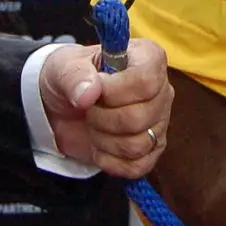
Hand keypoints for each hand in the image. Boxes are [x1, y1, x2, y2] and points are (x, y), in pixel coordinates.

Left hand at [38, 38, 172, 177]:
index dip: (115, 91)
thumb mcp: (64, 67)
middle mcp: (162, 90)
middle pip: (139, 117)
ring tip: (93, 125)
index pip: (146, 81)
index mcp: (147, 59)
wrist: (65, 106)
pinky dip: (109, 161)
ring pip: (137, 145)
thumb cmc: (71, 77)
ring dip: (103, 140)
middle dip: (101, 118)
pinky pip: (137, 166)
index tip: (95, 89)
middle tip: (88, 109)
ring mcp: (159, 122)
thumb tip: (88, 93)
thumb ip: (74, 75)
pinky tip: (99, 146)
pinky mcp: (152, 149)